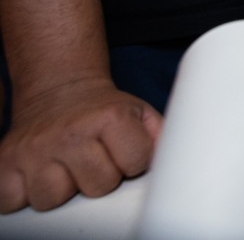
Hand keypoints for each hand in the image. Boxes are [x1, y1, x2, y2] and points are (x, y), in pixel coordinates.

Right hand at [0, 76, 161, 212]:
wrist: (61, 91)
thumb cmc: (103, 111)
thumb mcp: (139, 113)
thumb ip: (160, 136)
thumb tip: (177, 162)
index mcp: (109, 117)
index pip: (135, 162)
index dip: (134, 162)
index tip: (127, 153)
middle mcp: (70, 133)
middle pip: (97, 186)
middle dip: (101, 179)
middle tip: (96, 161)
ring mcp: (34, 150)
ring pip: (52, 199)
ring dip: (62, 190)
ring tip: (67, 170)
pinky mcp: (4, 163)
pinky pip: (11, 201)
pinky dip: (22, 196)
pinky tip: (37, 178)